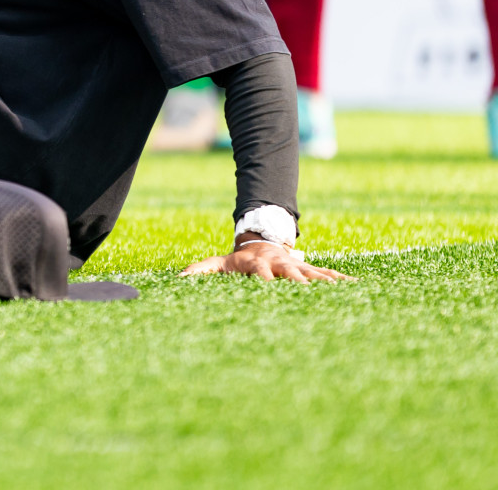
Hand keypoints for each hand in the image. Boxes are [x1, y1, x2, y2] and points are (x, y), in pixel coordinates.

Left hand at [182, 240, 349, 282]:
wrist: (258, 241)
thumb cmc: (236, 260)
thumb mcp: (216, 263)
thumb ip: (199, 272)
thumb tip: (179, 279)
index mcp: (258, 265)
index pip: (262, 275)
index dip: (267, 283)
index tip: (272, 292)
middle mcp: (280, 264)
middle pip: (292, 275)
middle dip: (302, 285)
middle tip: (313, 298)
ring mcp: (296, 266)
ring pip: (314, 274)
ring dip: (327, 284)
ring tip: (345, 294)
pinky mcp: (309, 268)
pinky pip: (327, 274)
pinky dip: (342, 281)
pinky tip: (360, 287)